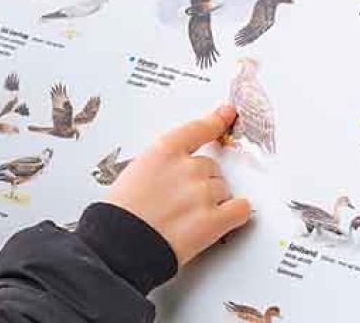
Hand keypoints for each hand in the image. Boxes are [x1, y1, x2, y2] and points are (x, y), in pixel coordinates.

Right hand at [104, 104, 252, 266]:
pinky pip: (240, 210)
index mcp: (164, 151)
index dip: (216, 121)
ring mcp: (202, 193)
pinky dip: (235, 214)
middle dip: (200, 183)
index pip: (198, 129)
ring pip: (224, 189)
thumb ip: (162, 165)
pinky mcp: (214, 220)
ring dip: (213, 201)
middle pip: (211, 168)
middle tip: (180, 201)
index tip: (227, 113)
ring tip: (186, 217)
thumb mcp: (134, 173)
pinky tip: (223, 219)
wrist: (119, 245)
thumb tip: (178, 171)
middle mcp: (187, 167)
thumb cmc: (120, 214)